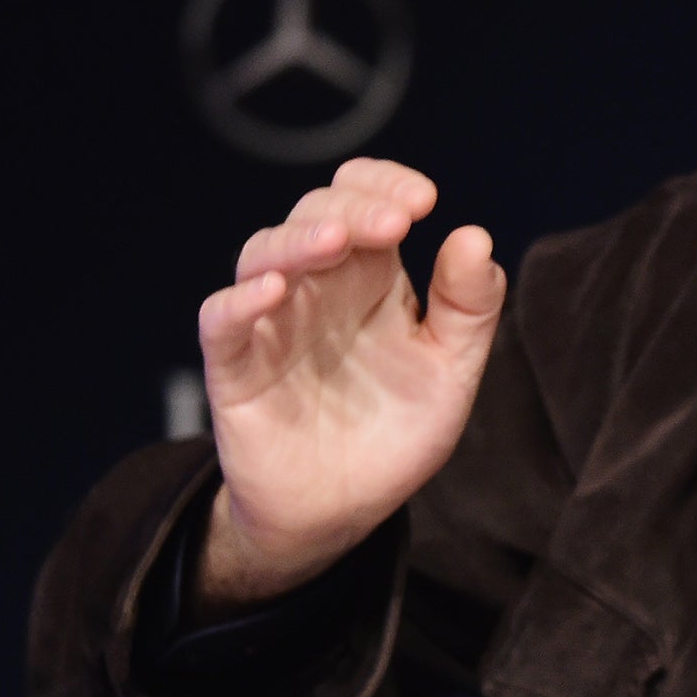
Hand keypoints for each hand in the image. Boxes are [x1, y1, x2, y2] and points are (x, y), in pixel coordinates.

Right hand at [192, 159, 504, 609]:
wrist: (342, 512)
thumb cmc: (394, 433)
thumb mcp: (451, 372)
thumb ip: (469, 308)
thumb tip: (475, 236)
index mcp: (370, 277)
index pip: (365, 199)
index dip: (385, 184)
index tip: (423, 201)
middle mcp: (318, 287)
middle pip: (318, 215)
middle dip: (355, 209)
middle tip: (395, 222)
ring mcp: (272, 322)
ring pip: (264, 253)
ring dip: (299, 241)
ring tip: (336, 242)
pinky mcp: (235, 368)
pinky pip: (221, 320)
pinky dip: (240, 301)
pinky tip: (272, 292)